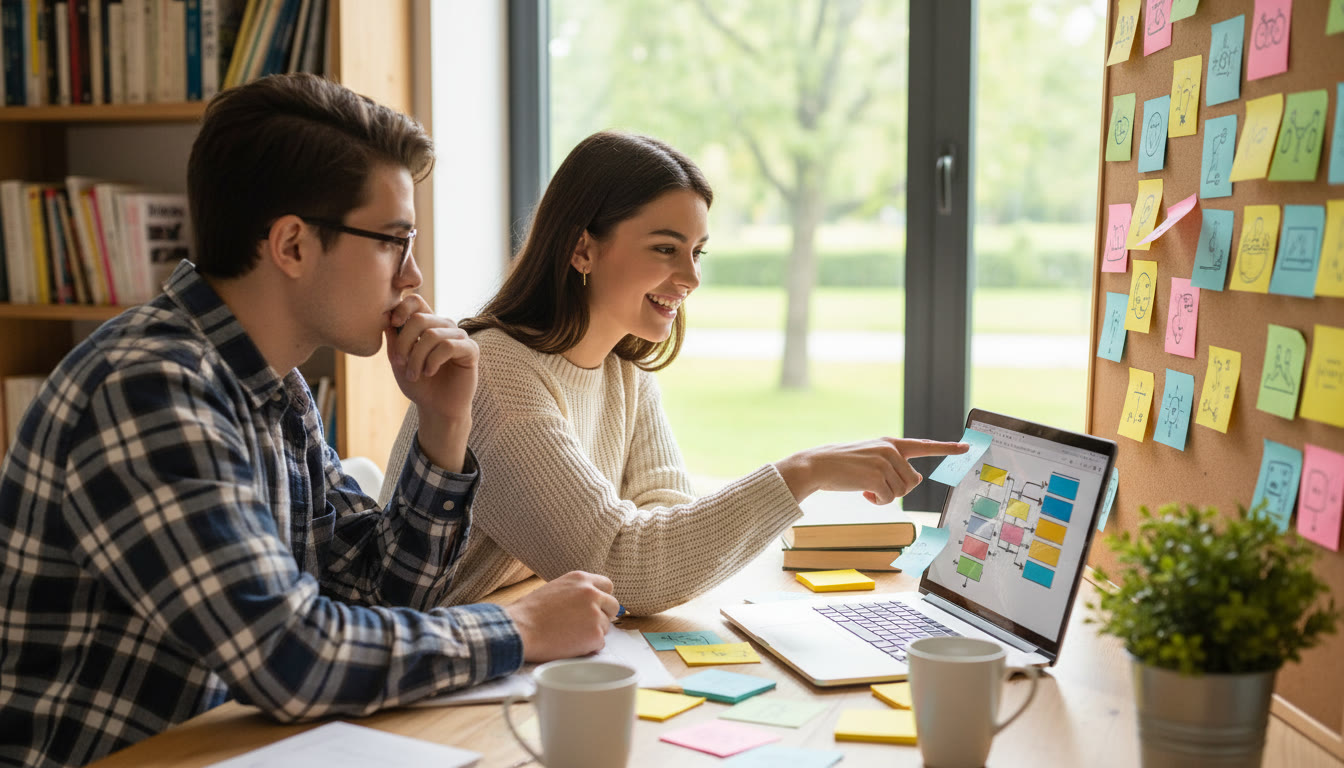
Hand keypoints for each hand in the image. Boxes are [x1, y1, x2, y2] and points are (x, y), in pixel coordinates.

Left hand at [386, 295, 477, 470]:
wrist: (436, 408)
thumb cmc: (418, 384)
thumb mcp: (398, 360)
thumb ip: (393, 339)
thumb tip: (385, 318)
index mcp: (427, 324)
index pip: (415, 301)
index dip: (401, 308)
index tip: (392, 325)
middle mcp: (444, 326)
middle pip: (419, 318)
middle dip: (404, 344)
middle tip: (400, 363)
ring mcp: (459, 336)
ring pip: (432, 334)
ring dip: (417, 358)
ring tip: (414, 375)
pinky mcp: (471, 350)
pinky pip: (448, 346)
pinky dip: (433, 361)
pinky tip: (429, 372)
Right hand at [504, 571, 618, 661]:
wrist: (519, 630)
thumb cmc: (529, 613)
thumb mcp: (555, 589)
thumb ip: (575, 592)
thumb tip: (590, 603)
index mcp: (581, 579)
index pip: (607, 586)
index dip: (602, 599)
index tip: (596, 608)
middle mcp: (592, 593)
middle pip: (613, 606)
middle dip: (603, 616)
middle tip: (585, 626)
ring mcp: (595, 614)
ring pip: (606, 626)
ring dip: (593, 633)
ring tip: (569, 636)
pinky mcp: (595, 635)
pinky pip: (600, 643)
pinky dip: (588, 647)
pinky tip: (570, 645)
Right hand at [775, 437, 969, 503]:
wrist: (817, 465)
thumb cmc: (843, 466)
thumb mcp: (871, 457)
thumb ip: (894, 464)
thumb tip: (917, 480)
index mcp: (890, 443)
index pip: (925, 445)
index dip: (948, 448)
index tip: (968, 447)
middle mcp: (890, 449)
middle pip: (913, 482)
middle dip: (897, 490)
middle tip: (876, 487)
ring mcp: (884, 461)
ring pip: (901, 492)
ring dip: (884, 496)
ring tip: (866, 487)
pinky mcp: (876, 475)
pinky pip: (888, 499)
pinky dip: (877, 502)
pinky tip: (863, 493)